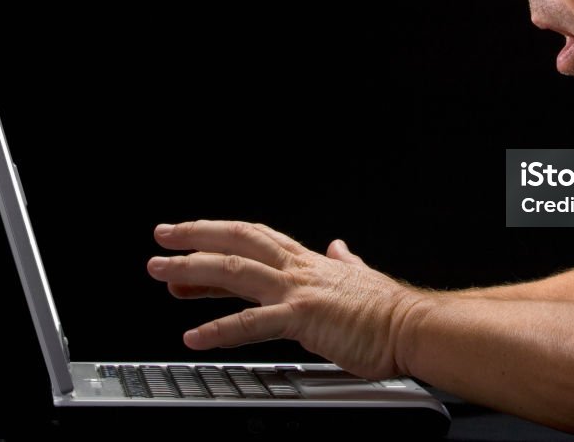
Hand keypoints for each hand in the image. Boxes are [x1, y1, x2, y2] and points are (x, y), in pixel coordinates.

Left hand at [146, 220, 425, 378]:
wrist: (412, 327)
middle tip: (161, 238)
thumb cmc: (389, 311)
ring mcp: (298, 291)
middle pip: (237, 241)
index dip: (219, 236)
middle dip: (195, 237)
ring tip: (161, 273)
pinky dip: (219, 329)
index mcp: (308, 262)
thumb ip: (345, 261)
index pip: (253, 240)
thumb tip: (339, 246)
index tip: (190, 240)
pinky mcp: (302, 318)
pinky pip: (252, 323)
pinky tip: (193, 336)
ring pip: (235, 272)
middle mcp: (298, 270)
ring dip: (192, 271)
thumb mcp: (359, 276)